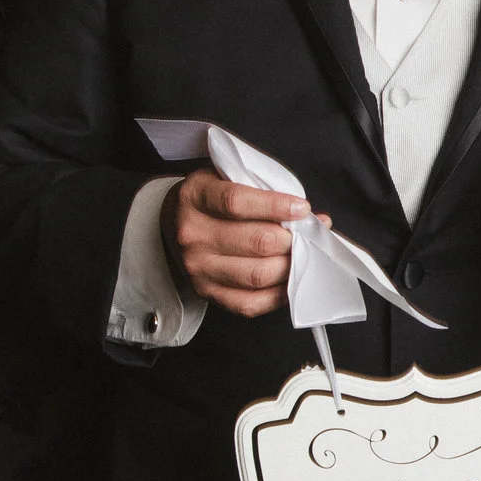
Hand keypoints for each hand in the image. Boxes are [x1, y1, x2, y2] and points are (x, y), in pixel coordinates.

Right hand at [167, 171, 320, 316]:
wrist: (173, 225)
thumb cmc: (211, 199)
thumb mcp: (226, 177)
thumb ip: (262, 189)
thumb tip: (307, 214)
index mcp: (197, 197)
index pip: (237, 202)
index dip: (276, 206)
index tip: (302, 208)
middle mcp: (193, 234)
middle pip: (256, 242)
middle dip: (291, 239)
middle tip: (306, 234)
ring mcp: (198, 267)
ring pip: (257, 275)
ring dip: (289, 266)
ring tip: (302, 254)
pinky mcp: (207, 292)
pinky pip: (250, 303)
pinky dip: (278, 294)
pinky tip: (290, 278)